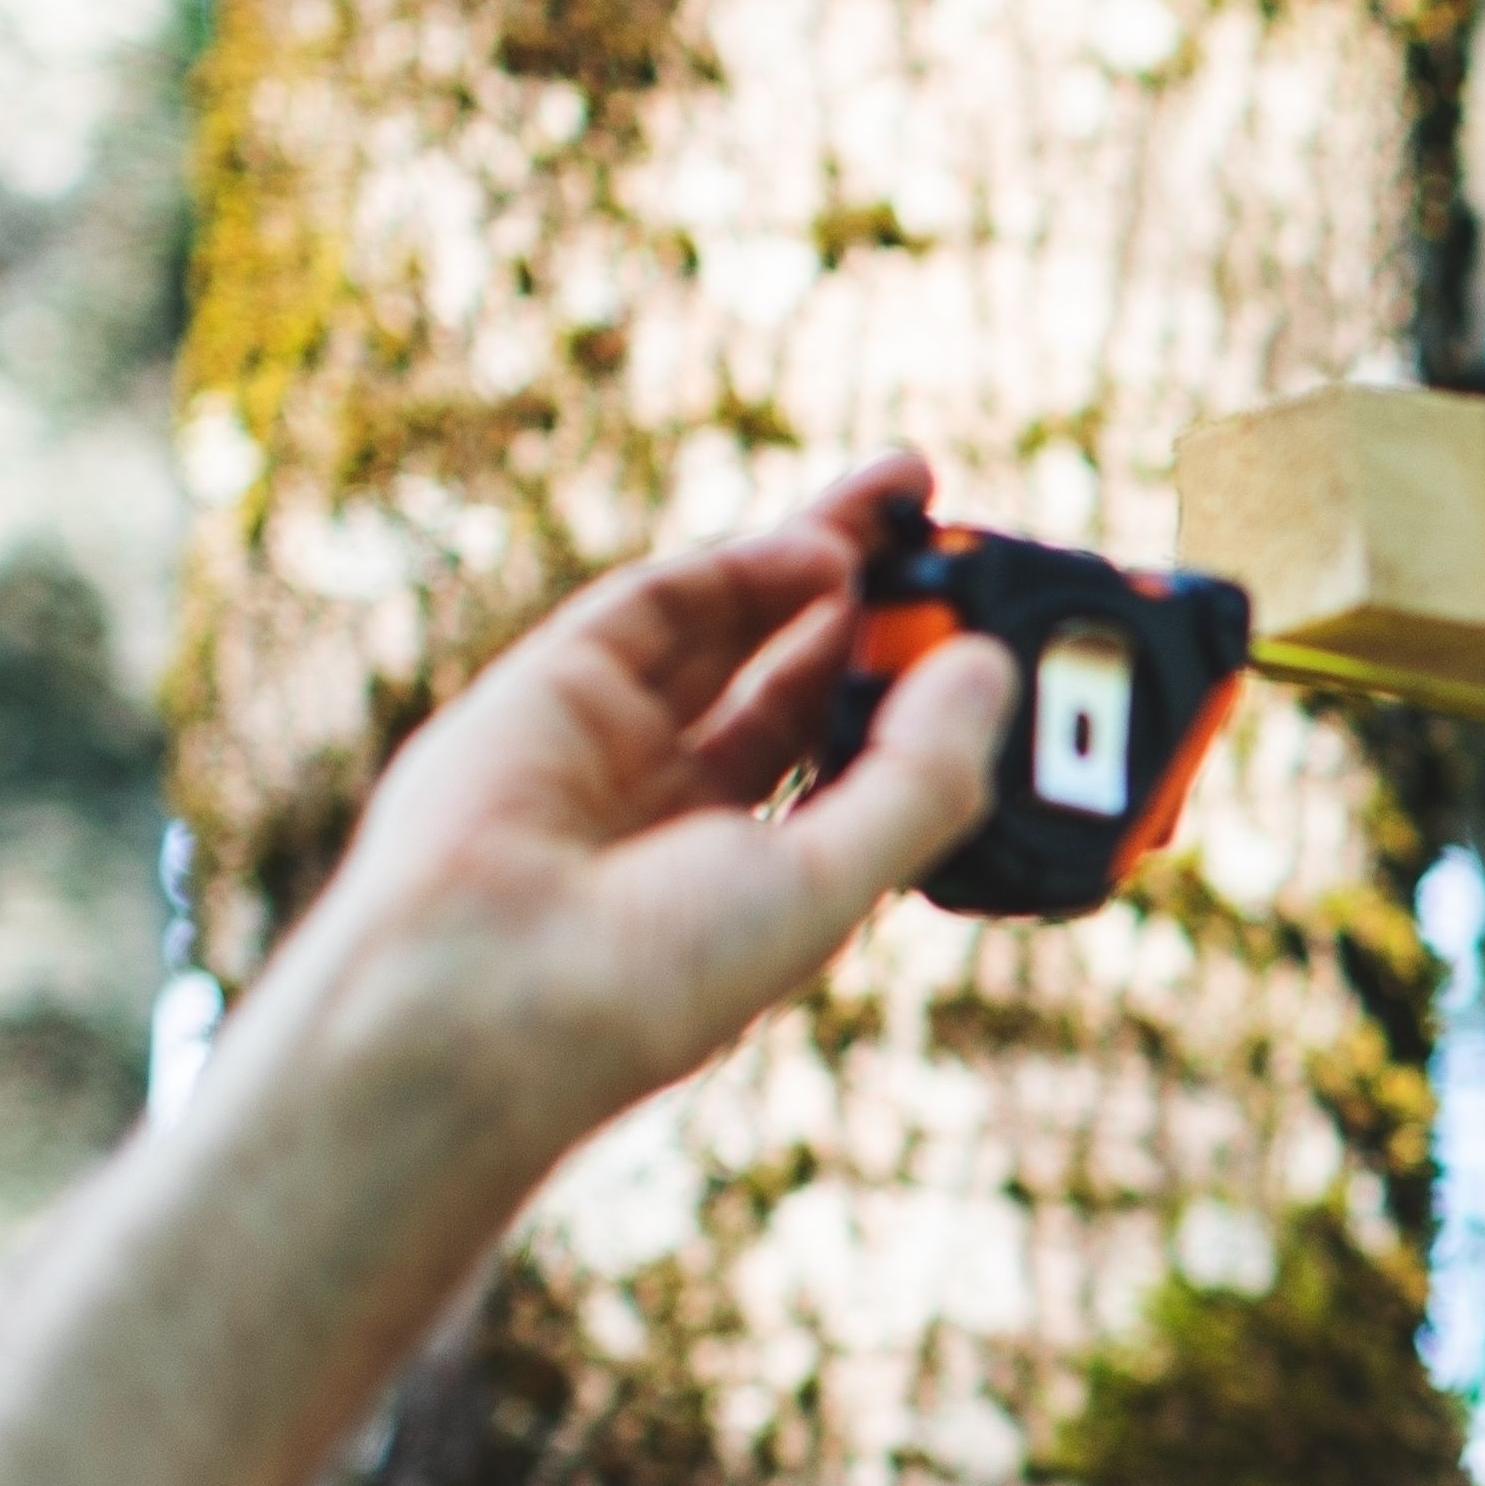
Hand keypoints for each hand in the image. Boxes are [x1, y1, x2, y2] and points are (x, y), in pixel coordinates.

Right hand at [278, 455, 1012, 1163]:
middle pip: (801, 677)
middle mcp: (689, 806)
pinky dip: (743, 568)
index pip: (857, 762)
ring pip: (735, 623)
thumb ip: (920, 777)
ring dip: (820, 555)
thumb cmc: (663, 975)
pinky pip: (662, 606)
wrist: (487, 990)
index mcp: (759, 876)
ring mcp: (618, 741)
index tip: (997, 640)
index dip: (922, 696)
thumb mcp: (831, 883)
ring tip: (909, 495)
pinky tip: (824, 548)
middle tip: (958, 534)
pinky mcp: (556, 685)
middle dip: (877, 603)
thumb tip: (988, 671)